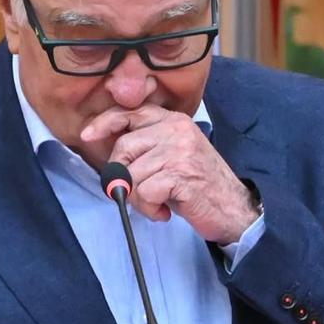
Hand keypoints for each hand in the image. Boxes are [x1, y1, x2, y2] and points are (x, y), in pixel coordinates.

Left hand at [80, 106, 258, 243]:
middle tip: (141, 193)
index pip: (131, 113)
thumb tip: (112, 154)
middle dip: (123, 176)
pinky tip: (165, 211)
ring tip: (160, 203)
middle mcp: (177, 130)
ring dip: (140, 199)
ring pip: (132, 175)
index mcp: (174, 121)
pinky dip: (150, 209)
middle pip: (124, 148)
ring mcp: (180, 151)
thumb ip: (149, 146)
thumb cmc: (200, 186)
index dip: (105, 123)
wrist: (235, 210)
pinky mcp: (181, 174)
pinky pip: (144, 193)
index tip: (88, 135)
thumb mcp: (175, 155)